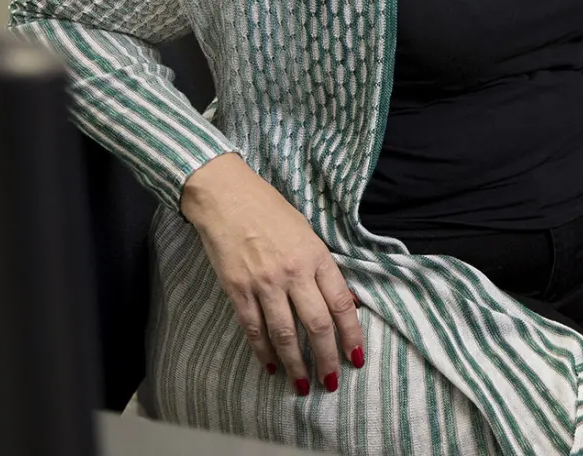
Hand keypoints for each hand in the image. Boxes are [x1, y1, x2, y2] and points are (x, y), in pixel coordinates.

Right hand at [182, 153, 364, 395]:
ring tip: (303, 385)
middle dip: (327, 359)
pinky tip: (271, 366)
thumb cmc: (270, 211)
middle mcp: (294, 273)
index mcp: (316, 256)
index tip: (356, 356)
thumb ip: (323, 268)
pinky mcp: (237, 290)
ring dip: (296, 364)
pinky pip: (253, 328)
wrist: (226, 197)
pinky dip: (263, 351)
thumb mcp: (308, 233)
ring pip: (285, 334)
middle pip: (317, 325)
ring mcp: (264, 283)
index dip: (352, 334)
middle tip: (332, 381)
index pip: (341, 304)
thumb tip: (344, 301)